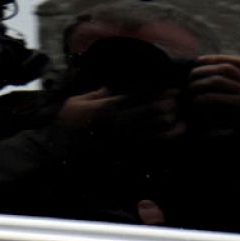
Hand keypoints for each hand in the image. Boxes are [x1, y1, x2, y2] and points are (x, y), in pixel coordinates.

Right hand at [56, 87, 183, 140]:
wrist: (59, 153)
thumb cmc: (66, 124)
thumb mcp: (76, 102)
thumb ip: (96, 94)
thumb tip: (110, 88)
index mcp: (107, 107)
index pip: (137, 96)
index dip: (157, 91)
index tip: (170, 89)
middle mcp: (117, 122)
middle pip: (150, 111)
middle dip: (167, 104)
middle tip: (177, 100)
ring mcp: (122, 138)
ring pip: (154, 128)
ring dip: (170, 120)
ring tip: (180, 116)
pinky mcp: (126, 152)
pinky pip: (150, 144)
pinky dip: (166, 137)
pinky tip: (176, 132)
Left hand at [188, 54, 239, 134]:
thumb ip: (237, 96)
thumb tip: (209, 88)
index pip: (235, 64)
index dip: (215, 59)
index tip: (198, 60)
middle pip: (225, 68)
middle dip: (204, 71)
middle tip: (190, 79)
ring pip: (219, 80)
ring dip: (201, 85)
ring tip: (191, 92)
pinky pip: (220, 98)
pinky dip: (205, 99)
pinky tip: (198, 104)